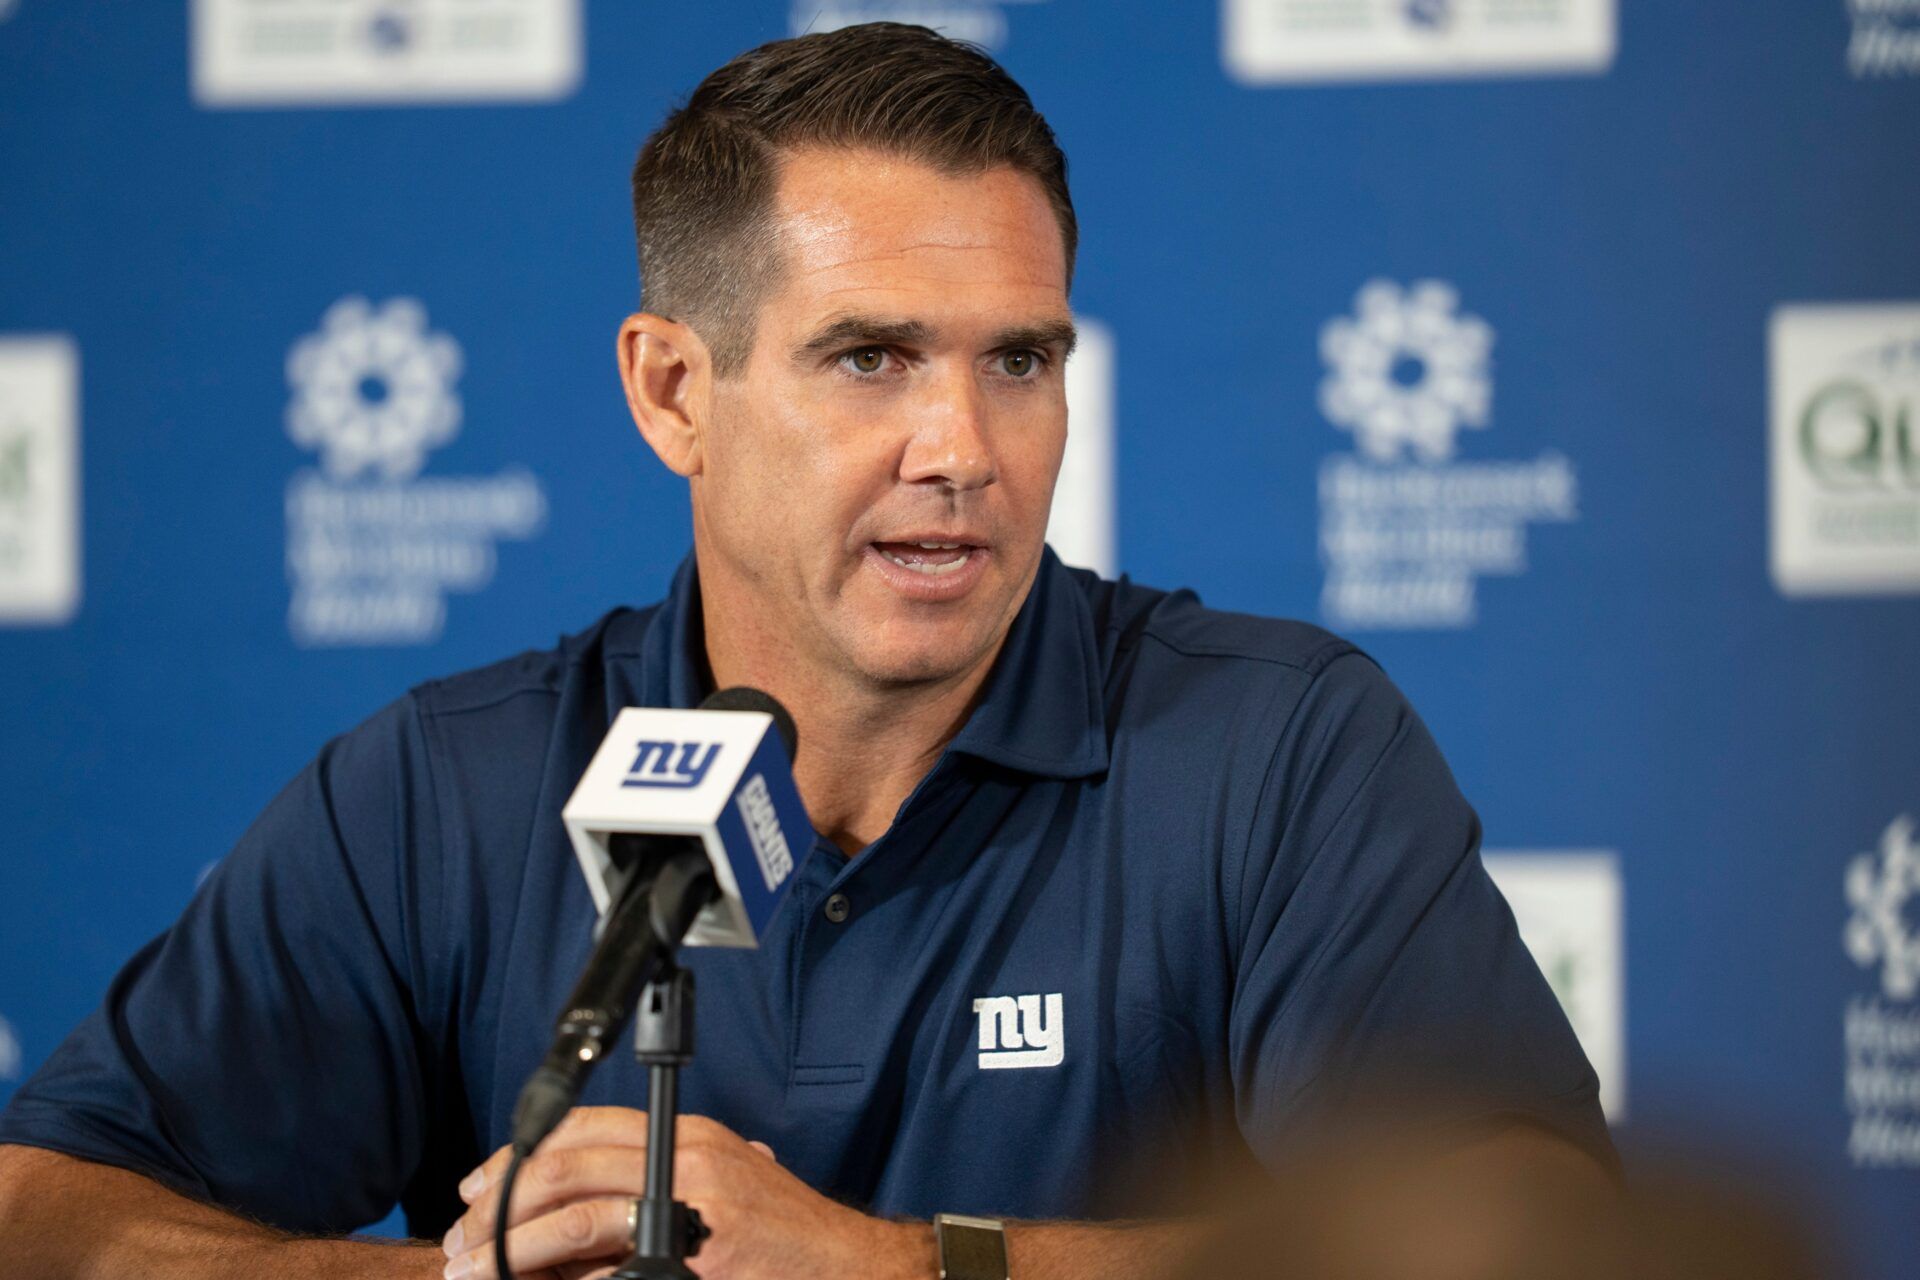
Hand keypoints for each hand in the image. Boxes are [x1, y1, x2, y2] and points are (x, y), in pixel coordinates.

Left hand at [439, 1107, 930, 1279]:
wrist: (846, 1264)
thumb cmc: (787, 1233)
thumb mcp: (728, 1182)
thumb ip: (669, 1179)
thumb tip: (590, 1207)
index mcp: (687, 1134)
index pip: (583, 1126)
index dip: (519, 1153)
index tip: (477, 1185)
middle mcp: (685, 1156)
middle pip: (564, 1166)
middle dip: (499, 1204)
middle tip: (462, 1237)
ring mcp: (691, 1205)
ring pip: (573, 1218)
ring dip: (511, 1249)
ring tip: (477, 1271)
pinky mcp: (696, 1253)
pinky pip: (608, 1268)